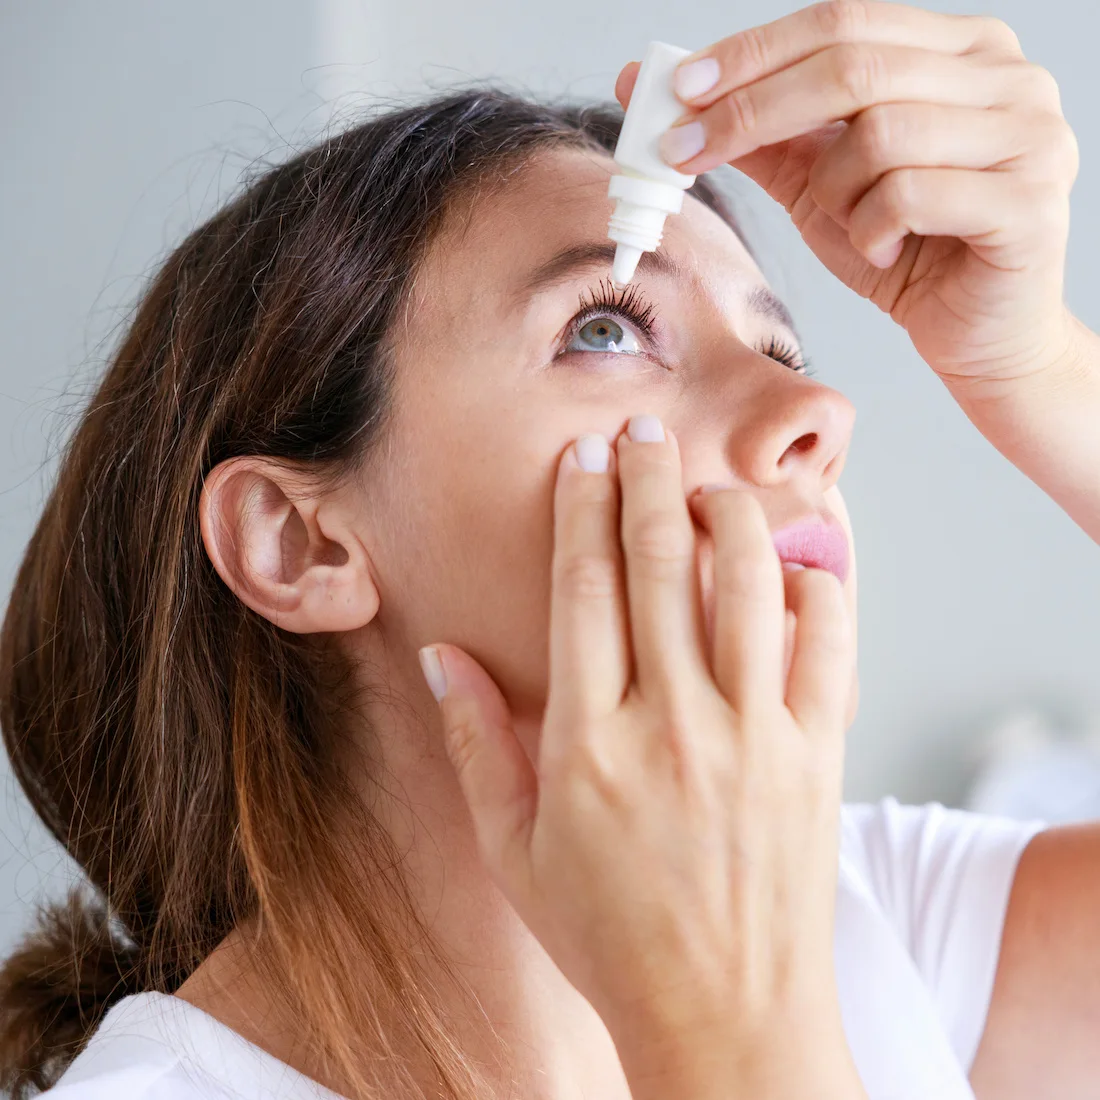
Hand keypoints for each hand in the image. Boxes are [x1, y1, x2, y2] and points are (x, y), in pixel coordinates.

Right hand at [419, 417, 860, 1097]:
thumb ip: (474, 745)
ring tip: (709, 485)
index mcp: (588, 744)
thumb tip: (441, 656)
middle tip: (642, 427)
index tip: (581, 459)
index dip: (580, 510)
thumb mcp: (514, 851)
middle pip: (660, 565)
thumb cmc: (610, 938)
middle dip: (648, 480)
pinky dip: (817, 588)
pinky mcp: (817, 757)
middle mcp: (672, 726)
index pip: (583, 590)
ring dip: (729, 516)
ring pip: (748, 585)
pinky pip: (829, 646)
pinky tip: (794, 564)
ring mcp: (754, 739)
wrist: (729, 1019)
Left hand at [615, 1, 1080, 394]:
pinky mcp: (1028, 203)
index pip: (841, 21)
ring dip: (832, 192)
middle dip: (750, 111)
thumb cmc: (904, 252)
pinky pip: (910, 194)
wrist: (974, 334)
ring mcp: (1029, 134)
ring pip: (879, 134)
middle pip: (852, 65)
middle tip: (685, 152)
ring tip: (847, 225)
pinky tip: (882, 253)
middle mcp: (1005, 76)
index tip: (677, 90)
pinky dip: (871, 230)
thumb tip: (672, 97)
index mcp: (958, 51)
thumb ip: (765, 138)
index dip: (753, 53)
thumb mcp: (820, 184)